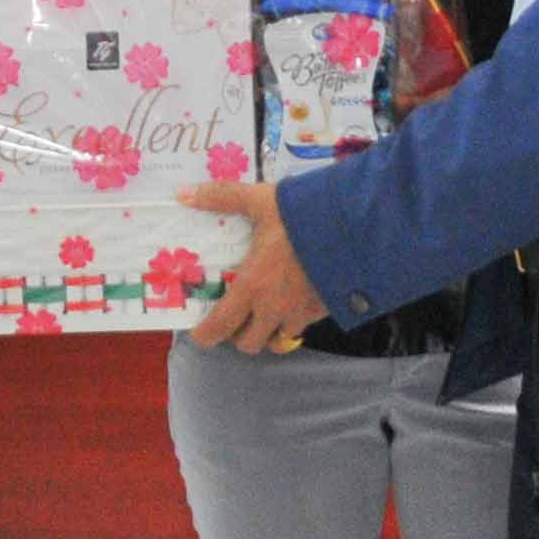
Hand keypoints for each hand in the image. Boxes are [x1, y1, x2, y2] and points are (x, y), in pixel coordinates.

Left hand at [178, 179, 323, 351]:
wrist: (355, 226)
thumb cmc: (301, 216)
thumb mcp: (259, 201)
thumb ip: (222, 197)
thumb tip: (183, 193)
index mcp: (251, 287)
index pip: (220, 327)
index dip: (205, 335)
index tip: (200, 331)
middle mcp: (273, 308)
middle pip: (249, 344)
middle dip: (239, 336)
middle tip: (236, 316)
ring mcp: (301, 314)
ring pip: (278, 340)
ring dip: (268, 332)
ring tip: (266, 313)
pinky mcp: (324, 311)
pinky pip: (304, 326)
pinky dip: (296, 320)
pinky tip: (296, 299)